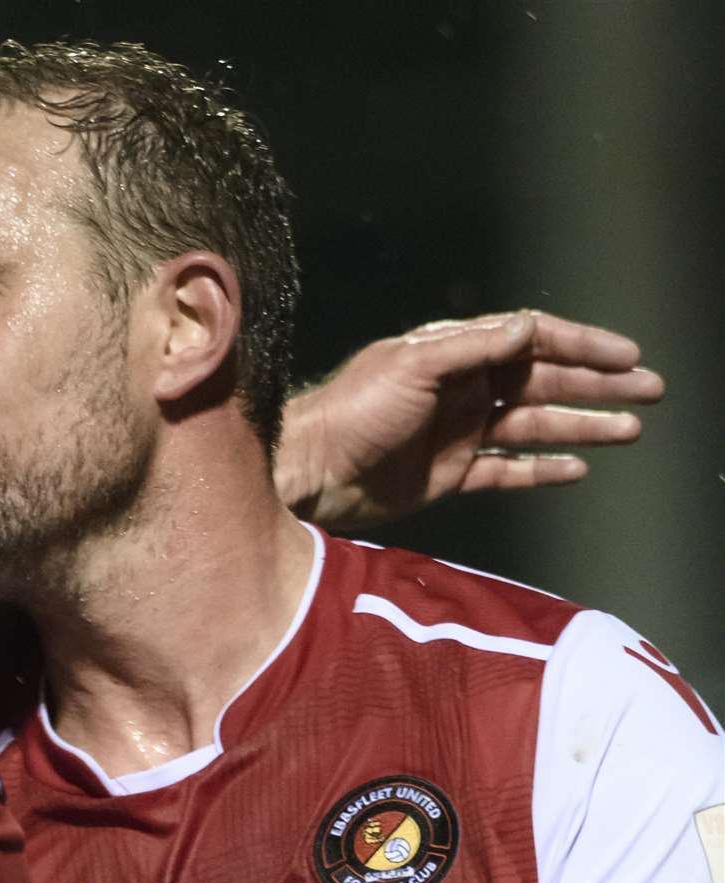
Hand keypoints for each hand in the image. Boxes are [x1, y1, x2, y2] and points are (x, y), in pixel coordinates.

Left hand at [276, 310, 663, 529]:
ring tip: (631, 429)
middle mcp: (462, 388)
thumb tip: (531, 327)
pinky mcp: (450, 473)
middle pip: (543, 380)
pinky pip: (507, 468)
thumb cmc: (352, 412)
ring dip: (582, 425)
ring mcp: (458, 432)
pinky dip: (542, 468)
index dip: (581, 345)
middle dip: (597, 384)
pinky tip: (578, 468)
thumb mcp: (412, 367)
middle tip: (651, 391)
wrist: (312, 472)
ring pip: (534, 424)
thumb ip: (474, 346)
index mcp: (454, 353)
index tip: (626, 357)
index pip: (531, 340)